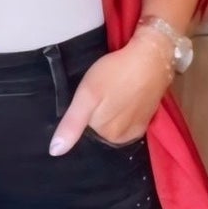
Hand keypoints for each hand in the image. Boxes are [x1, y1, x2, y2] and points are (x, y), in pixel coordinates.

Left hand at [48, 34, 173, 154]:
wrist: (152, 56)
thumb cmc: (115, 73)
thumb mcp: (87, 96)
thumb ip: (72, 124)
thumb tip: (56, 152)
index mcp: (107, 135)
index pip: (86, 127)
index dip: (87, 109)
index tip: (93, 94)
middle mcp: (123, 138)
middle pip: (100, 126)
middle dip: (99, 110)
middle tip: (105, 89)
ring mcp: (138, 129)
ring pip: (113, 122)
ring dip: (112, 109)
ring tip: (116, 89)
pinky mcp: (148, 118)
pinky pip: (127, 118)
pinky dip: (124, 108)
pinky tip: (126, 94)